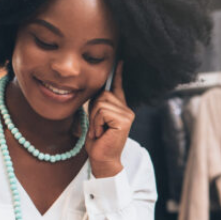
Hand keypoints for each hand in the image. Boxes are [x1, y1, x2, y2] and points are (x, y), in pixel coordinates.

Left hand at [86, 61, 133, 177]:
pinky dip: (96, 123)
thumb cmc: (98, 142)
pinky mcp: (124, 120)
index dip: (118, 74)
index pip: (119, 87)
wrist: (102, 159)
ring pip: (101, 103)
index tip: (119, 60)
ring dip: (94, 119)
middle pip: (103, 94)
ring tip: (99, 131)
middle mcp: (127, 110)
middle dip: (93, 110)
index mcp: (120, 109)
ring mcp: (127, 115)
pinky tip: (101, 133)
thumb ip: (99, 106)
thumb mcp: (96, 119)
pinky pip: (102, 112)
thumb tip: (98, 91)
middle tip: (97, 127)